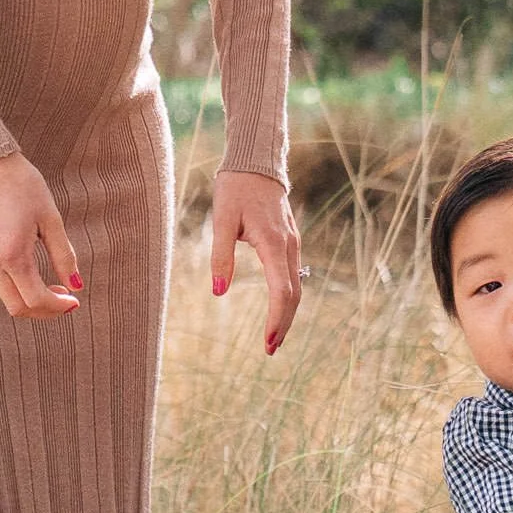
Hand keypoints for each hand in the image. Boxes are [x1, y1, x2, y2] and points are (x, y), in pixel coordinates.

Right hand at [0, 153, 81, 322]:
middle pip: (17, 307)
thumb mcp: (51, 220)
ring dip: (31, 299)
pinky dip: (18, 287)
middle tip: (65, 298)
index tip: (75, 300)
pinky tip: (34, 273)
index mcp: (12, 254)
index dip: (58, 307)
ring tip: (53, 286)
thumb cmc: (25, 187)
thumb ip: (64, 256)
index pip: (35, 300)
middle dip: (44, 310)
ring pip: (6, 297)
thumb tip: (76, 286)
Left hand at [210, 168, 303, 354]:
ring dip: (286, 313)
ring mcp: (292, 244)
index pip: (281, 291)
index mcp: (273, 243)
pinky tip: (278, 308)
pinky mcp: (289, 241)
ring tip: (273, 337)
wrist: (256, 162)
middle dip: (283, 324)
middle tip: (270, 350)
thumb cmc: (236, 189)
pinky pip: (293, 275)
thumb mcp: (222, 220)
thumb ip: (220, 256)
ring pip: (295, 286)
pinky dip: (287, 297)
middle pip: (293, 294)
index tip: (267, 343)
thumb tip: (218, 292)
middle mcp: (288, 246)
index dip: (275, 319)